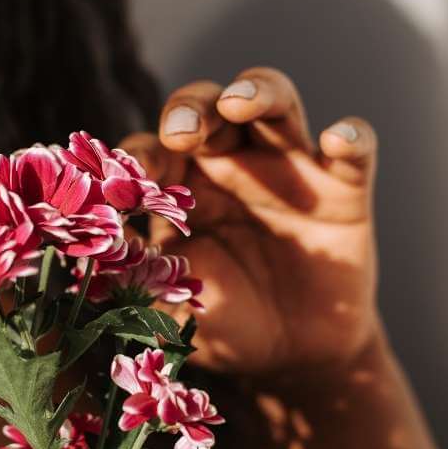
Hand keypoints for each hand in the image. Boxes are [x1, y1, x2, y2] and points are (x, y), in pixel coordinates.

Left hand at [121, 67, 380, 374]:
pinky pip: (354, 151)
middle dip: (190, 109)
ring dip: (257, 91)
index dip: (137, 159)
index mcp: (179, 184)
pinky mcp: (344, 189)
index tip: (125, 181)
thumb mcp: (173, 303)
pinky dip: (351, 137)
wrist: (291, 357)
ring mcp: (289, 167)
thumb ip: (139, 279)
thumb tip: (93, 257)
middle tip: (181, 133)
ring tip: (238, 103)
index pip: (152, 151)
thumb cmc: (222, 319)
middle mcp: (230, 162)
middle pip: (206, 107)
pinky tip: (338, 140)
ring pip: (274, 101)